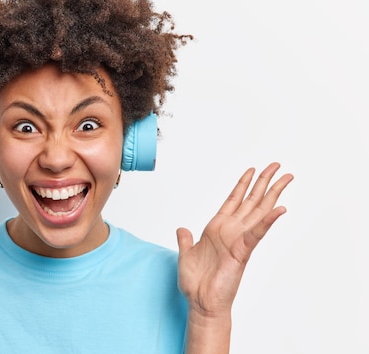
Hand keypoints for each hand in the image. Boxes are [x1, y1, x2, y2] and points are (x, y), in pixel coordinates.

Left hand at [176, 162, 292, 317]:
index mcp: (217, 228)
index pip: (233, 200)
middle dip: (264, 182)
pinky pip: (257, 233)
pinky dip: (268, 221)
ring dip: (272, 194)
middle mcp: (231, 231)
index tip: (252, 169)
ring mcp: (239, 240)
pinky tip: (279, 208)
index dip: (242, 184)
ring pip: (259, 211)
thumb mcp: (185, 255)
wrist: (201, 303)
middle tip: (277, 165)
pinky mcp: (242, 252)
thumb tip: (182, 229)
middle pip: (251, 201)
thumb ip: (185, 240)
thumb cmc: (196, 283)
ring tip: (285, 177)